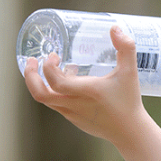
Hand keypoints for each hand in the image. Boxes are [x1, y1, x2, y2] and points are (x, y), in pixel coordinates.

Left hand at [24, 26, 147, 143]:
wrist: (130, 132)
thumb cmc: (129, 102)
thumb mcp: (130, 72)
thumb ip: (126, 48)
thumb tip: (115, 28)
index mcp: (86, 92)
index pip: (55, 81)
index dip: (48, 67)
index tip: (53, 56)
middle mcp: (74, 105)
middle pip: (40, 94)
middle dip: (31, 76)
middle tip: (32, 61)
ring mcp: (72, 114)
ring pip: (46, 100)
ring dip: (42, 83)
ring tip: (51, 68)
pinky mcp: (74, 120)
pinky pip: (56, 105)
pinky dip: (54, 92)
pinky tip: (68, 82)